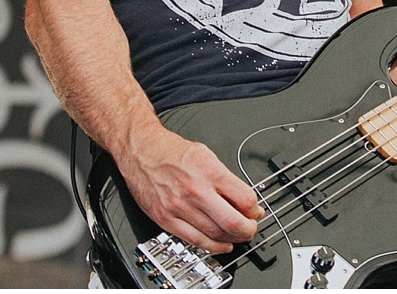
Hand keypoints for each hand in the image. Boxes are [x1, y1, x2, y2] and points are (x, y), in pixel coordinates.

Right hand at [117, 123, 263, 253]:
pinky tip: (220, 244)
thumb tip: (244, 200)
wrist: (141, 151)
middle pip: (232, 222)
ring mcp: (179, 207)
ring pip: (214, 235)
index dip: (255, 209)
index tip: (255, 211)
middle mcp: (195, 190)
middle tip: (251, 229)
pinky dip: (212, 246)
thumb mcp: (206, 154)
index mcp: (209, 171)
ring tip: (237, 236)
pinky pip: (194, 240)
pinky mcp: (166, 219)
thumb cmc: (171, 151)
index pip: (244, 199)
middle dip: (248, 230)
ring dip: (231, 239)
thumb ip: (226, 178)